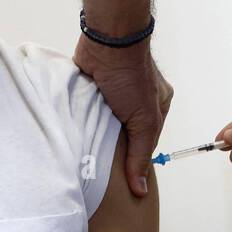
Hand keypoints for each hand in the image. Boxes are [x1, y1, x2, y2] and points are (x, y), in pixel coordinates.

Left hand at [74, 34, 172, 197]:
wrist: (107, 41)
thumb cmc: (131, 75)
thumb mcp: (144, 120)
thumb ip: (140, 155)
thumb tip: (140, 190)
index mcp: (156, 106)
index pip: (145, 142)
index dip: (134, 159)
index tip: (122, 180)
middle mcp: (135, 100)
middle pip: (123, 134)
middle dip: (113, 147)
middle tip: (99, 169)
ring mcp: (112, 94)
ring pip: (103, 124)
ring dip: (95, 134)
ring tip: (84, 155)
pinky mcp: (91, 89)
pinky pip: (86, 112)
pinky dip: (81, 121)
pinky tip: (75, 135)